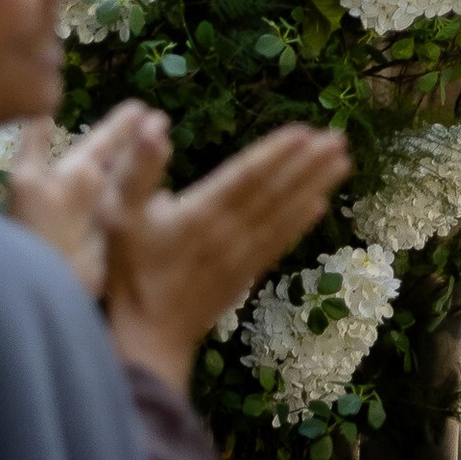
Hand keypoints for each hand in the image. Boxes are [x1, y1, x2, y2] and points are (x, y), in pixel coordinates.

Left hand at [3, 102, 170, 298]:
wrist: (46, 281)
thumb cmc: (37, 229)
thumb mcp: (27, 183)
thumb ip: (33, 148)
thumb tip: (41, 117)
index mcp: (74, 176)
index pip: (101, 143)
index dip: (119, 126)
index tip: (139, 107)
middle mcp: (95, 194)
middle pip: (123, 161)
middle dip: (140, 141)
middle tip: (162, 119)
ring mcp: (111, 218)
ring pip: (135, 184)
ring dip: (152, 165)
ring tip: (169, 145)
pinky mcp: (123, 241)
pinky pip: (143, 218)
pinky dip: (157, 207)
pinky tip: (170, 197)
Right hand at [102, 120, 350, 393]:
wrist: (148, 337)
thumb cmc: (130, 271)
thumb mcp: (118, 215)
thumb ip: (137, 169)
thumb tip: (153, 122)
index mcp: (200, 213)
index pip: (246, 175)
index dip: (276, 152)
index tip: (305, 131)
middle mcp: (229, 232)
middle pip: (275, 192)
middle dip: (308, 164)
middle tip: (339, 139)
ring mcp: (241, 256)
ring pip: (283, 215)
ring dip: (314, 186)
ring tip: (342, 163)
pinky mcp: (245, 275)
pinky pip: (278, 244)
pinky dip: (299, 223)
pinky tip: (319, 207)